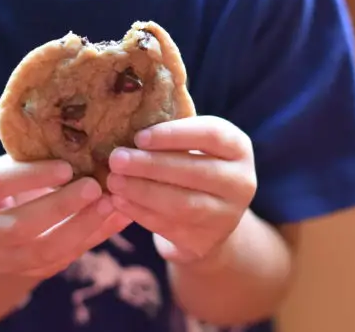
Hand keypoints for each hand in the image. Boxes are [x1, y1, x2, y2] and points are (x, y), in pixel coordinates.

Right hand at [0, 155, 131, 278]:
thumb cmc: (9, 184)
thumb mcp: (10, 168)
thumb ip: (35, 158)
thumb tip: (85, 137)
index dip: (32, 176)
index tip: (66, 167)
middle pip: (20, 225)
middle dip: (61, 206)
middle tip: (95, 186)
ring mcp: (3, 260)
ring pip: (45, 250)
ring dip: (82, 226)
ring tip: (111, 204)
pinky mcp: (30, 273)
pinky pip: (65, 259)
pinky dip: (94, 238)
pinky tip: (117, 218)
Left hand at [105, 116, 256, 265]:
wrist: (213, 219)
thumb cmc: (195, 167)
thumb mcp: (197, 147)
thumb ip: (173, 133)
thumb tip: (125, 113)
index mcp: (239, 148)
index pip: (211, 135)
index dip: (174, 134)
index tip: (139, 136)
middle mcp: (241, 182)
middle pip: (195, 171)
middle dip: (150, 165)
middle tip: (116, 159)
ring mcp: (226, 216)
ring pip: (182, 203)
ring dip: (142, 191)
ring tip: (113, 181)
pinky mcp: (206, 241)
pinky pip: (169, 226)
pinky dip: (140, 213)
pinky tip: (118, 202)